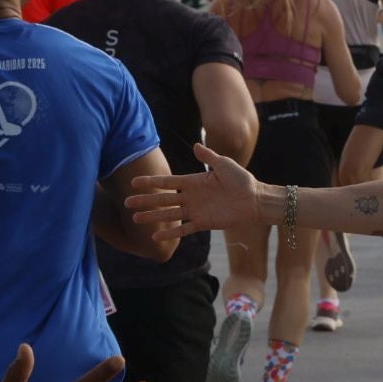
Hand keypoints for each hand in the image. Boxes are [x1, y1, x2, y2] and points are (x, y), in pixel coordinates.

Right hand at [125, 142, 265, 238]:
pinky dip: (171, 233)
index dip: (151, 182)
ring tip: (136, 219)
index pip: (168, 182)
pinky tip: (157, 236)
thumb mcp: (225, 164)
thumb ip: (209, 156)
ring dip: (153, 217)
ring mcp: (196, 210)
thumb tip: (195, 145)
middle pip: (164, 199)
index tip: (134, 182)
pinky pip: (185, 229)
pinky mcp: (204, 223)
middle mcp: (191, 196)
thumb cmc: (242, 180)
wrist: (255, 199)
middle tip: (127, 202)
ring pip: (170, 214)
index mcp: (194, 181)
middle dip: (146, 200)